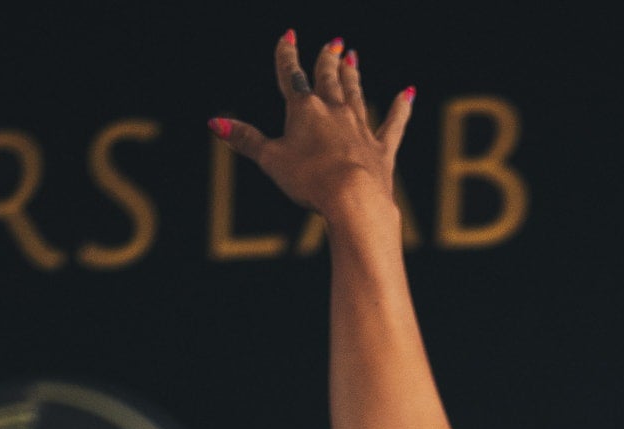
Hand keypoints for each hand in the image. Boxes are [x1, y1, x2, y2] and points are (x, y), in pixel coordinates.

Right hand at [209, 33, 412, 221]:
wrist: (353, 198)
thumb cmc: (310, 180)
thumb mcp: (271, 160)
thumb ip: (246, 140)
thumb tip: (215, 123)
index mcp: (304, 110)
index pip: (292, 76)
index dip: (287, 55)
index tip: (289, 35)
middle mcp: (334, 112)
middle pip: (329, 79)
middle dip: (327, 60)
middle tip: (333, 43)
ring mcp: (360, 130)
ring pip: (356, 94)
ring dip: (353, 76)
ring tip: (353, 57)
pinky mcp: (381, 151)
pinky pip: (394, 124)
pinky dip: (401, 108)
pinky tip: (408, 94)